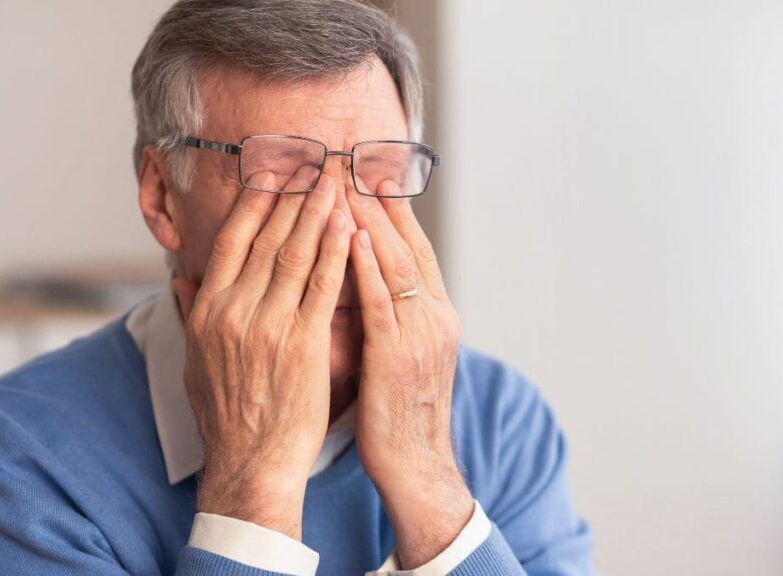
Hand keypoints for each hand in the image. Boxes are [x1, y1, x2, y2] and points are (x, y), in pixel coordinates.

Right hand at [172, 169, 352, 539]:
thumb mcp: (193, 362)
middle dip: (292, 194)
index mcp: (207, 309)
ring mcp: (268, 325)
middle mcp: (233, 310)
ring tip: (335, 180)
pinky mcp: (302, 343)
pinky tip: (347, 225)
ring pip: (295, 253)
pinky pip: (321, 286)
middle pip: (265, 237)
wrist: (250, 463)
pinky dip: (335, 251)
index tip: (271, 171)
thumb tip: (181, 280)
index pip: (230, 240)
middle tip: (313, 160)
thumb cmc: (226, 415)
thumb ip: (189, 313)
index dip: (253, 201)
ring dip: (317, 212)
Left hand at [347, 182, 473, 567]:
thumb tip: (367, 280)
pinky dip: (365, 265)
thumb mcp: (404, 354)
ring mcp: (419, 333)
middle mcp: (434, 314)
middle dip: (381, 199)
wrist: (417, 465)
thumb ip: (391, 314)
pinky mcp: (397, 355)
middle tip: (356, 156)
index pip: (415, 246)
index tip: (373, 169)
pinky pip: (380, 301)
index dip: (393, 207)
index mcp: (436, 313)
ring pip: (394, 263)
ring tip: (347, 180)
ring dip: (369, 219)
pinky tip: (347, 236)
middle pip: (407, 243)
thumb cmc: (400, 413)